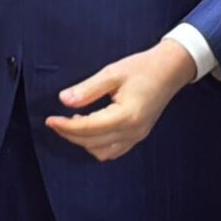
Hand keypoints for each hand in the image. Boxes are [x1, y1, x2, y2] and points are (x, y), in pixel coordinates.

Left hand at [46, 39, 195, 161]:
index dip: (65, 126)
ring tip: (72, 123)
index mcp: (127, 116)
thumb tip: (64, 100)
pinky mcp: (138, 135)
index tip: (49, 120)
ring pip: (102, 152)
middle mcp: (133, 131)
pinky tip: (89, 128)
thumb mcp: (112, 73)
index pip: (88, 128)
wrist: (170, 70)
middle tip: (55, 122)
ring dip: (83, 142)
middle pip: (92, 143)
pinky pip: (113, 150)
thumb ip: (87, 89)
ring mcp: (137, 136)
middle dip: (70, 134)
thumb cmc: (142, 68)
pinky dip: (96, 145)